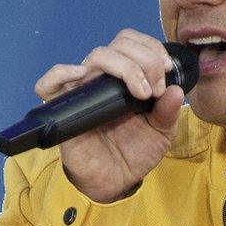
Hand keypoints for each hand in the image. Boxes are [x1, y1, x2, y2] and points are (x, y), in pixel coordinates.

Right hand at [34, 29, 183, 202]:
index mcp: (125, 78)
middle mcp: (103, 80)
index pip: (132, 43)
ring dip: (124, 66)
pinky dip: (60, 73)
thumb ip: (169, 112)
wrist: (116, 182)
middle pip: (117, 45)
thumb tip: (176, 90)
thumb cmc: (134, 152)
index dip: (151, 47)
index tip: (167, 68)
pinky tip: (81, 75)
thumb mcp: (161, 132)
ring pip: (95, 58)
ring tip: (141, 91)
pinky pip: (48, 85)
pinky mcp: (66, 111)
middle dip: (145, 59)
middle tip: (156, 88)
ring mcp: (84, 93)